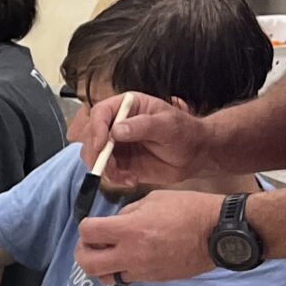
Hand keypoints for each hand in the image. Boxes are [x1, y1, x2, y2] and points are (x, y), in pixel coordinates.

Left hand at [75, 191, 214, 282]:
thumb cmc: (190, 209)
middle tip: (91, 244)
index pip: (87, 232)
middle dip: (83, 252)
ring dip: (100, 265)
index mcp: (130, 229)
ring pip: (104, 277)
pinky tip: (131, 257)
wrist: (219, 233)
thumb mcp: (153, 199)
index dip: (86, 227)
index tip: (93, 224)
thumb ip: (128, 212)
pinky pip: (126, 278)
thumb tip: (115, 223)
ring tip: (109, 253)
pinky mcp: (153, 279)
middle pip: (87, 264)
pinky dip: (122, 269)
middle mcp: (131, 254)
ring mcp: (142, 270)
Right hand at [79, 93, 204, 187]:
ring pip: (93, 155)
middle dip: (97, 154)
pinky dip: (114, 178)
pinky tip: (131, 179)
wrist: (194, 155)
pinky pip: (106, 171)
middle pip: (90, 136)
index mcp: (127, 106)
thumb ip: (143, 126)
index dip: (96, 129)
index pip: (100, 112)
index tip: (102, 146)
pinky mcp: (119, 162)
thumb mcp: (168, 125)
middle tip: (111, 167)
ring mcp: (116, 144)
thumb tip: (116, 131)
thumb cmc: (185, 133)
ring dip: (104, 169)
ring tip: (125, 176)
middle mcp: (116, 123)